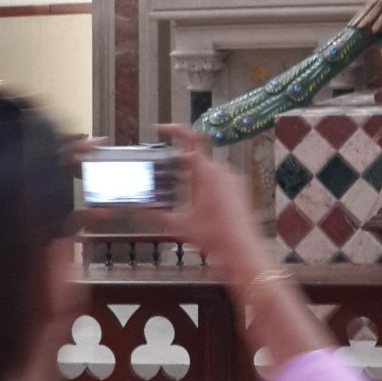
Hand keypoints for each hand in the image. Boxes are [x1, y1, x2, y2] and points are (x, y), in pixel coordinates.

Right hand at [158, 124, 262, 276]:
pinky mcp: (237, 190)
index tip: (162, 130)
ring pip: (206, 168)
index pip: (190, 141)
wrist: (241, 250)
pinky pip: (217, 178)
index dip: (174, 131)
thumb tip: (140, 209)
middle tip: (162, 171)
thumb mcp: (179, 225)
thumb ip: (155, 215)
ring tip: (177, 190)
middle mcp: (222, 172)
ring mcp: (232, 180)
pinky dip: (202, 183)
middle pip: (195, 156)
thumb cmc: (217, 238)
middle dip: (177, 162)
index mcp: (208, 174)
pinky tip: (195, 200)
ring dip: (190, 174)